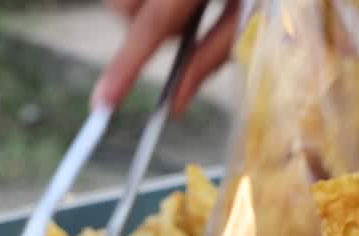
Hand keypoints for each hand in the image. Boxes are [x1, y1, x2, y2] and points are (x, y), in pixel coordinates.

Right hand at [93, 0, 241, 113]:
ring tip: (191, 2)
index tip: (103, 102)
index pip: (150, 27)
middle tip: (186, 26)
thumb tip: (177, 100)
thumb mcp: (255, 15)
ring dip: (146, 8)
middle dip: (146, 28)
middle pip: (123, 8)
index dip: (125, 68)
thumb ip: (214, 55)